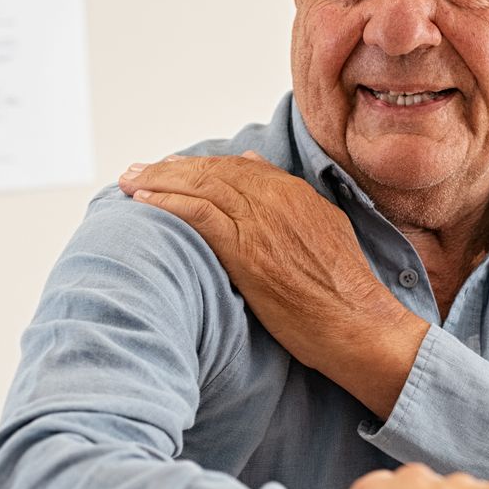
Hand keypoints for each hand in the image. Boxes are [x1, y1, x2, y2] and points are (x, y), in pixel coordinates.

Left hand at [119, 153, 427, 417]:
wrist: (359, 325)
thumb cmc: (343, 291)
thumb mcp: (323, 229)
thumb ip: (289, 200)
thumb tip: (254, 163)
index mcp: (294, 193)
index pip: (235, 167)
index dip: (198, 166)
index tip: (169, 168)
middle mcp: (276, 200)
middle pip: (211, 172)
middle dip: (168, 169)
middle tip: (135, 172)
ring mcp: (261, 224)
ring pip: (200, 188)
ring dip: (158, 182)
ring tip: (129, 184)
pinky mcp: (248, 253)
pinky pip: (198, 216)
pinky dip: (168, 204)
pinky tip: (144, 204)